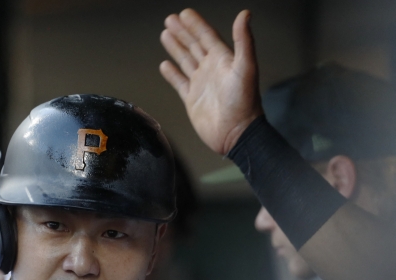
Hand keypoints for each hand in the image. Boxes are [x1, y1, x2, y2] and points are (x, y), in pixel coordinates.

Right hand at [159, 9, 262, 154]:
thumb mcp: (246, 67)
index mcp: (223, 60)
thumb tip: (245, 14)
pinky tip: (164, 65)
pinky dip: (171, 74)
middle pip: (194, 45)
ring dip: (175, 47)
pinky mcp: (192, 100)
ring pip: (185, 60)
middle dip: (182, 32)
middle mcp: (211, 69)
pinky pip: (179, 83)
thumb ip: (244, 40)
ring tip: (165, 34)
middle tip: (170, 19)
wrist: (236, 133)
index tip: (185, 14)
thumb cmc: (244, 102)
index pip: (206, 36)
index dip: (196, 24)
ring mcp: (201, 84)